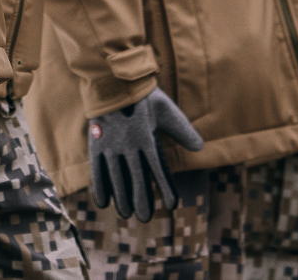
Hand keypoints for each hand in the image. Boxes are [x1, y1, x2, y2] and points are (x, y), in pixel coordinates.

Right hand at [87, 89, 201, 220]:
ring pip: (116, 177)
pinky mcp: (97, 143)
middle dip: (141, 199)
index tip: (172, 205)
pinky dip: (99, 186)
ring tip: (125, 213)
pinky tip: (103, 202)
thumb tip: (200, 147)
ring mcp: (111, 145)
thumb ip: (183, 130)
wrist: (113, 79)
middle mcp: (128, 145)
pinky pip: (97, 169)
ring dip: (121, 197)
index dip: (166, 187)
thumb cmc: (143, 95)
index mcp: (146, 137)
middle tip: (144, 217)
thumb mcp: (167, 109)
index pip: (158, 169)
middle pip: (136, 178)